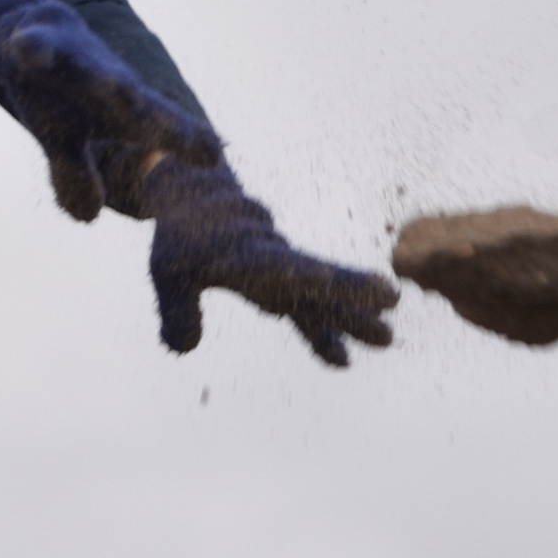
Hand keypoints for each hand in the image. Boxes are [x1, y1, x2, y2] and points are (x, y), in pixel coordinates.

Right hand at [0, 0, 218, 219]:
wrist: (19, 32)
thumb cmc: (56, 92)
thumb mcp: (63, 140)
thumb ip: (77, 175)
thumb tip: (89, 217)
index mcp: (118, 105)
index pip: (158, 127)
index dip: (184, 143)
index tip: (214, 160)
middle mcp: (104, 79)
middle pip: (138, 102)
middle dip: (163, 121)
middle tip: (187, 138)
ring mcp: (72, 57)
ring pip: (92, 69)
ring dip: (107, 80)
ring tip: (123, 94)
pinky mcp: (37, 38)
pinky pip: (36, 43)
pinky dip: (35, 46)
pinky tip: (33, 52)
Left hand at [145, 158, 397, 366]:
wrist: (196, 198)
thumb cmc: (179, 236)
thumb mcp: (166, 271)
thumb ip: (176, 309)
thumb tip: (185, 348)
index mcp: (246, 253)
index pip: (284, 266)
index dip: (311, 276)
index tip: (331, 278)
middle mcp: (272, 260)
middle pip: (317, 280)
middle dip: (351, 293)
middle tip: (392, 302)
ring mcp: (280, 272)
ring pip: (320, 296)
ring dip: (350, 317)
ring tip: (387, 338)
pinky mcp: (279, 282)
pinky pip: (306, 308)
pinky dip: (321, 331)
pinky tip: (340, 359)